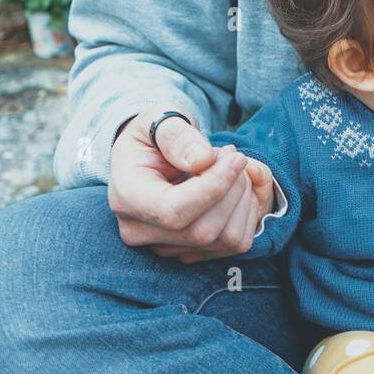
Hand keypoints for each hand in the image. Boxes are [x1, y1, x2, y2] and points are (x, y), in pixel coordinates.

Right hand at [108, 111, 273, 262]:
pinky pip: (235, 244)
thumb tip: (202, 160)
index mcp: (127, 198)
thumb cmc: (154, 135)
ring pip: (225, 240)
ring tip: (231, 168)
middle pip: (203, 230)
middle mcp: (140, 232)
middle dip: (231, 189)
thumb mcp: (159, 119)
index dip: (213, 187)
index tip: (236, 157)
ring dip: (242, 200)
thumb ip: (177, 136)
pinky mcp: (190, 253)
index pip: (173, 211)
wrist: (150, 155)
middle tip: (231, 154)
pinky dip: (246, 214)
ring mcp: (165, 248)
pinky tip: (236, 188)